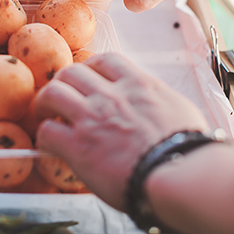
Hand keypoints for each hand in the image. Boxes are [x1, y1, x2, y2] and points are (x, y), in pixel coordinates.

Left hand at [34, 53, 209, 209]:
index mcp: (138, 84)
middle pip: (72, 71)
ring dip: (45, 102)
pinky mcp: (79, 146)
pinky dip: (44, 135)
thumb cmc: (189, 148)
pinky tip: (49, 144)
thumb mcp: (182, 110)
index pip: (106, 60)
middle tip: (62, 95)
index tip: (89, 77)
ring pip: (53, 92)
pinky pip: (47, 131)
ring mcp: (92, 117)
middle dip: (63, 82)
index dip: (91, 66)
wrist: (179, 173)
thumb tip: (164, 107)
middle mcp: (112, 95)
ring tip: (45, 113)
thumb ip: (163, 102)